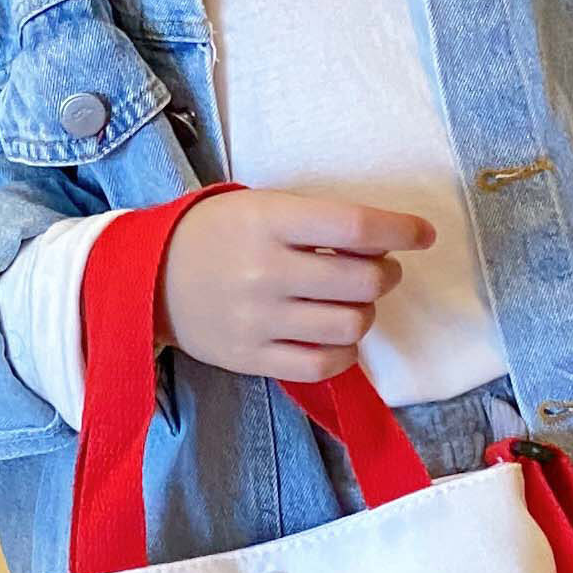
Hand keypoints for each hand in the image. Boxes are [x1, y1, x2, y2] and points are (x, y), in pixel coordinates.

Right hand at [159, 191, 434, 381]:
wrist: (148, 276)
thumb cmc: (217, 234)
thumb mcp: (261, 206)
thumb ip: (318, 222)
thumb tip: (385, 246)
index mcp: (268, 220)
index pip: (355, 227)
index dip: (401, 230)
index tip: (423, 234)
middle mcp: (264, 271)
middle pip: (363, 280)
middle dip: (386, 274)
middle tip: (379, 269)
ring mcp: (257, 320)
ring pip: (350, 326)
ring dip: (365, 312)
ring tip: (350, 302)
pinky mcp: (250, 358)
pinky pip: (322, 365)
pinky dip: (344, 352)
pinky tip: (337, 337)